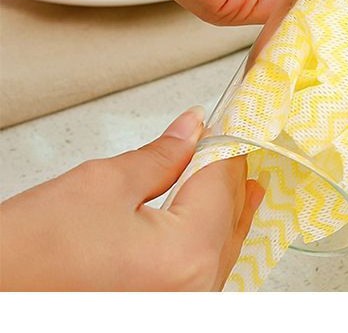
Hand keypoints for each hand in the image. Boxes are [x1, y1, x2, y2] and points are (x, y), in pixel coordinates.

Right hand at [0, 107, 262, 290]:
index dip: (224, 142)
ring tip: (238, 176)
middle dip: (228, 173)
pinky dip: (212, 241)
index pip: (223, 180)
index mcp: (185, 254)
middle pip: (229, 215)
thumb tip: (192, 128)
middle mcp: (193, 291)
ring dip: (228, 207)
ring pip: (223, 246)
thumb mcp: (101, 185)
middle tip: (229, 138)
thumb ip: (162, 155)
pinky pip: (206, 274)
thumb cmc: (25, 260)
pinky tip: (217, 224)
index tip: (228, 119)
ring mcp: (181, 309)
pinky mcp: (165, 315)